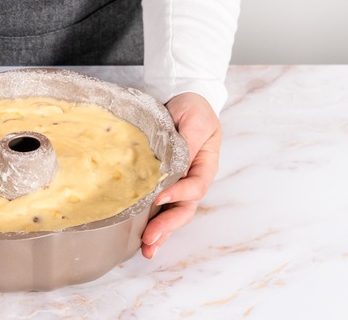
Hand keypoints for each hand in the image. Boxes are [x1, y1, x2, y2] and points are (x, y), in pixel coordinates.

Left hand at [141, 92, 221, 258]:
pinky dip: (152, 225)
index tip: (160, 197)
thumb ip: (188, 142)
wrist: (180, 98)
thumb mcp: (194, 120)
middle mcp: (192, 179)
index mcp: (204, 164)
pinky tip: (143, 240)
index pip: (196, 185)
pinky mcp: (162, 185)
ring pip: (173, 214)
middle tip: (150, 237)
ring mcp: (178, 185)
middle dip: (168, 225)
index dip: (179, 193)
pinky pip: (160, 208)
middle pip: (185, 208)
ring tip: (148, 249)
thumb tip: (176, 162)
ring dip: (161, 233)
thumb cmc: (192, 108)